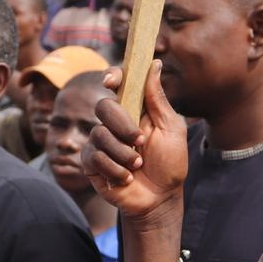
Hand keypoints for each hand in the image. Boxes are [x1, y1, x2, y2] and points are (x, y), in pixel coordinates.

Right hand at [83, 61, 187, 221]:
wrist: (160, 198)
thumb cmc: (170, 162)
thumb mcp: (171, 128)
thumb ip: (157, 98)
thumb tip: (155, 63)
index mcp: (135, 109)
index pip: (118, 84)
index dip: (112, 76)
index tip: (112, 81)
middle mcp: (114, 122)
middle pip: (104, 107)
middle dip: (122, 124)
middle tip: (140, 140)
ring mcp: (101, 142)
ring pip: (99, 134)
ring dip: (123, 153)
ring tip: (138, 166)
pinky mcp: (91, 162)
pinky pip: (94, 157)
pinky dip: (114, 169)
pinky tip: (126, 178)